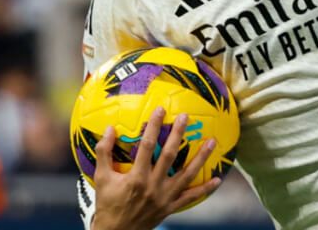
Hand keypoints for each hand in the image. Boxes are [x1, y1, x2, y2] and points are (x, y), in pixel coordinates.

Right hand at [91, 108, 221, 229]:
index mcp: (136, 177)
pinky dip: (205, 189)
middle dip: (178, 134)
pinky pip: (191, 197)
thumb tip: (109, 128)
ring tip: (211, 142)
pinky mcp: (170, 207)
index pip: (146, 146)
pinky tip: (217, 180)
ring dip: (200, 158)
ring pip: (186, 174)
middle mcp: (153, 185)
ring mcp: (164, 197)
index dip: (154, 126)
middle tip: (186, 117)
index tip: (160, 110)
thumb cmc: (107, 204)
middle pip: (169, 155)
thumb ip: (104, 152)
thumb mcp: (101, 178)